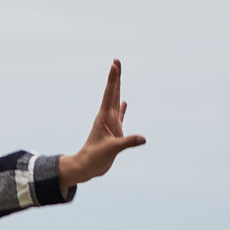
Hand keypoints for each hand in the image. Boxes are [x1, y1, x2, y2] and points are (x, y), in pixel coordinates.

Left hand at [57, 60, 145, 187]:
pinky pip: (120, 117)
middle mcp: (107, 117)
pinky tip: (125, 102)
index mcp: (104, 117)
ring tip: (119, 76)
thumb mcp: (112, 149)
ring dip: (119, 88)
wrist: (88, 167)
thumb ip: (127, 142)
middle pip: (113, 92)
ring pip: (116, 102)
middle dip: (116, 77)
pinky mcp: (114, 132)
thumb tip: (142, 139)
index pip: (110, 94)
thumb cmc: (95, 158)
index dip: (113, 79)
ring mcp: (110, 124)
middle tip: (116, 61)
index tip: (114, 65)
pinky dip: (123, 109)